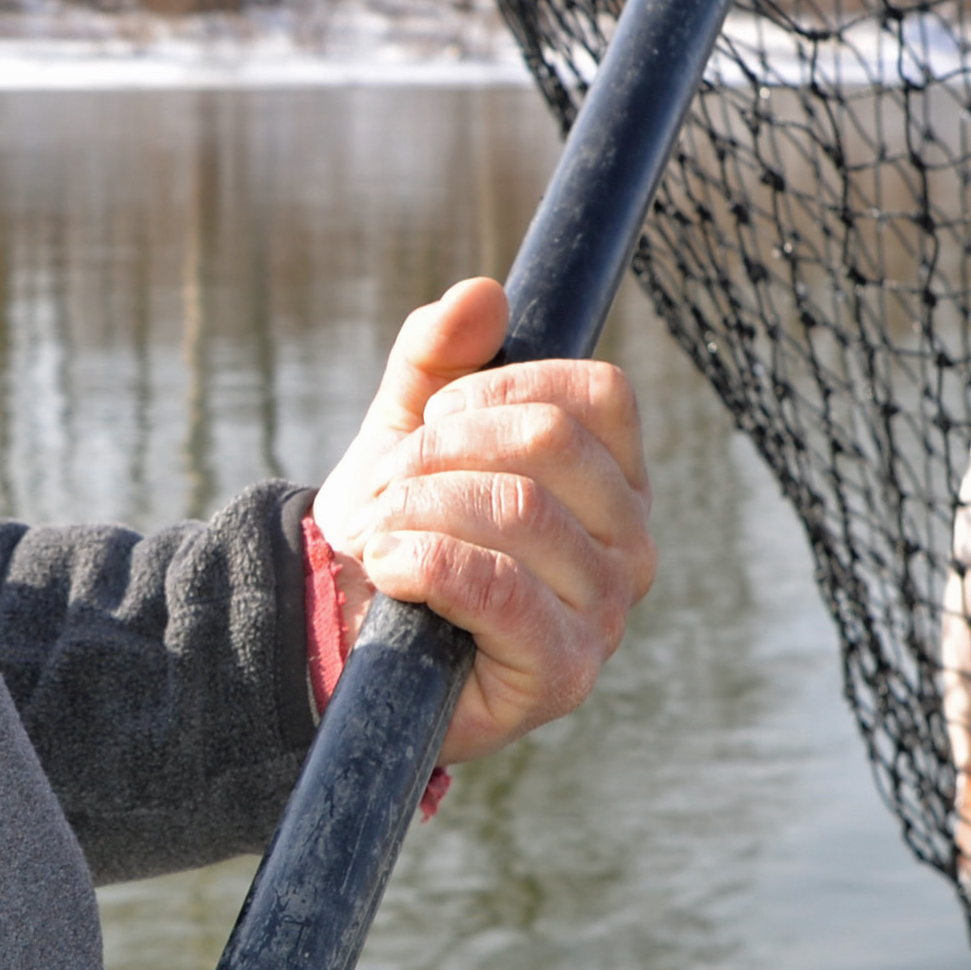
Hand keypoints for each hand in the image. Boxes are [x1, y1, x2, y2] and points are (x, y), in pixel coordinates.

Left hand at [311, 278, 655, 765]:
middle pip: (551, 442)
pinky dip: (424, 562)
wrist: (339, 636)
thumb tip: (483, 296)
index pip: (599, 394)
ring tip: (378, 533)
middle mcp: (631, 546)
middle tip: (387, 486)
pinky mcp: (563, 673)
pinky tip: (388, 567)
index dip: (499, 389)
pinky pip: (497, 589)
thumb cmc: (392, 529)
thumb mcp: (405, 427)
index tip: (432, 418)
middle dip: (442, 450)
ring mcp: (605, 613)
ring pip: (518, 508)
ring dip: (418, 508)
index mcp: (615, 480)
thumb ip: (437, 356)